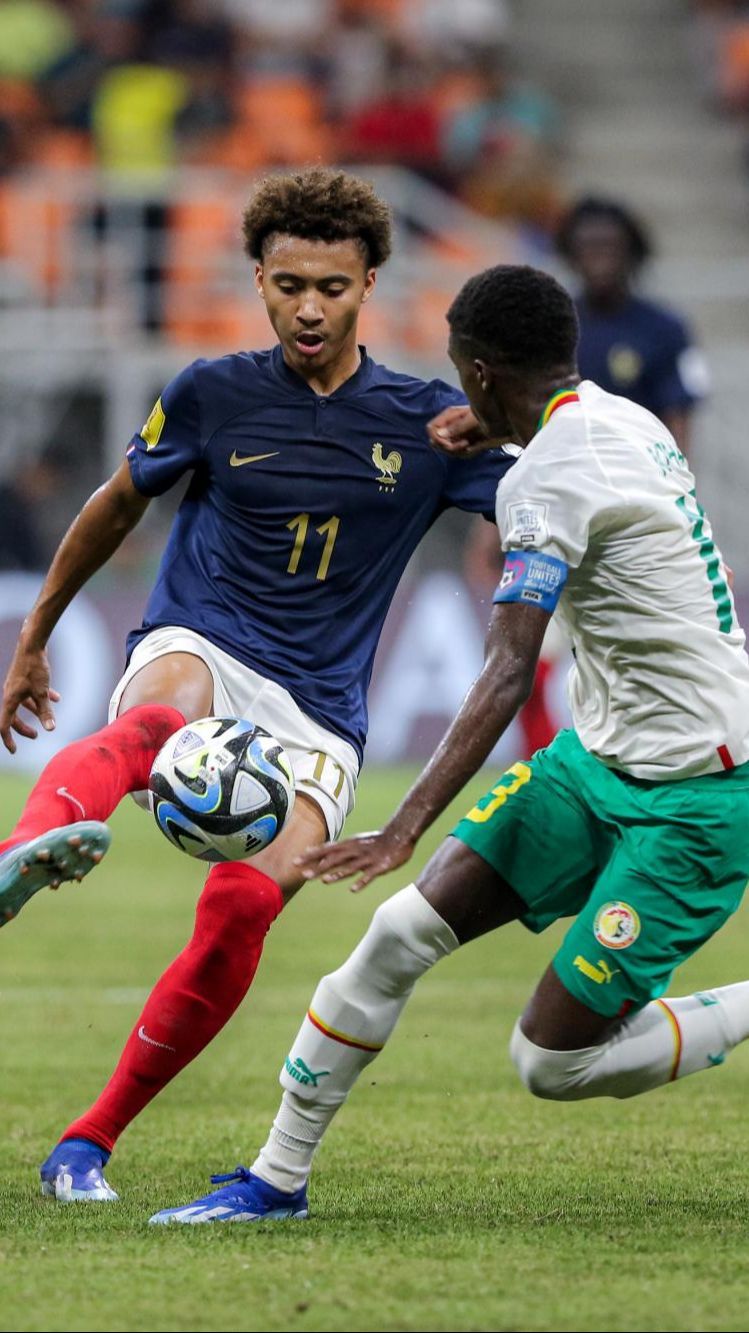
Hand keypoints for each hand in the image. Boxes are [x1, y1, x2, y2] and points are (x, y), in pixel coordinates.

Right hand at [1, 641, 59, 753]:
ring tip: (48, 718)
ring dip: (35, 712)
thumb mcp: (42, 692)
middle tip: (35, 735)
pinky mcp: (23, 679)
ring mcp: (16, 686)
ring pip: (23, 704)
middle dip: (23, 728)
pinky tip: (57, 698)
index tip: (14, 751)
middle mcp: (9, 694)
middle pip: (13, 717)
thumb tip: (50, 729)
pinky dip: (41, 697)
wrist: (31, 644)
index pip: (4, 725)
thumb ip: (46, 712)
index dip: (9, 740)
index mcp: (9, 700)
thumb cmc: (34, 668)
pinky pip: (30, 693)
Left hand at [294, 827, 415, 892]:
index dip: (311, 855)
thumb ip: (341, 850)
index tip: (296, 860)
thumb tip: (323, 853)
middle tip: (303, 874)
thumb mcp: (355, 842)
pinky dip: (361, 882)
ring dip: (337, 874)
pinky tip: (353, 890)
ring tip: (324, 881)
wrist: (400, 835)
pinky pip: (369, 875)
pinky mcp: (379, 866)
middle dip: (318, 866)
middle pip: (334, 859)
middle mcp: (355, 851)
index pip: (326, 849)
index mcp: (348, 845)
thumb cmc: (376, 841)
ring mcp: (367, 859)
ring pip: (350, 867)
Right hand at [427, 405, 493, 457]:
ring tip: (471, 445)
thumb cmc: (491, 414)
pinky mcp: (462, 444)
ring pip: (446, 450)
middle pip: (436, 442)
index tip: (449, 444)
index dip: (436, 438)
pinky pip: (457, 453)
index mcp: (449, 416)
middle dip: (448, 447)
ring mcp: (455, 435)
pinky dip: (465, 453)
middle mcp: (450, 426)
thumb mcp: (473, 419)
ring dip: (458, 451)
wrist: (505, 422)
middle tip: (465, 444)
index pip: (431, 428)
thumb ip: (457, 427)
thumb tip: (440, 434)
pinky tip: (474, 447)